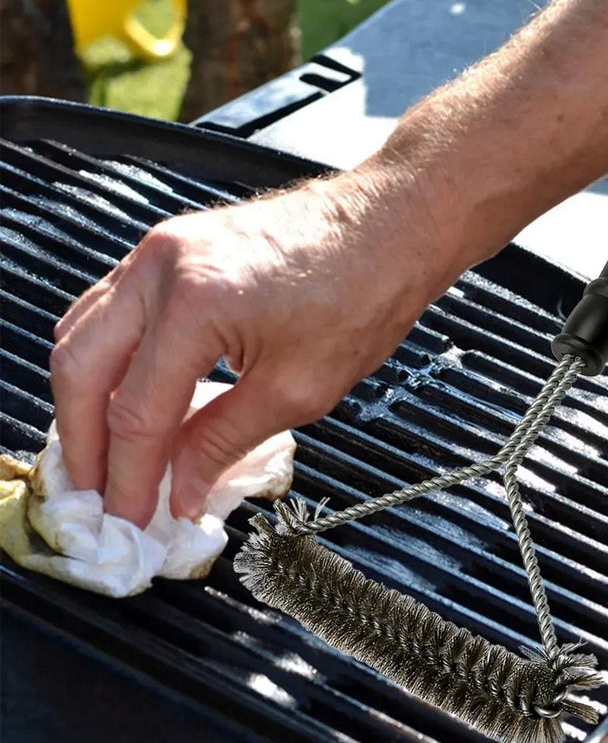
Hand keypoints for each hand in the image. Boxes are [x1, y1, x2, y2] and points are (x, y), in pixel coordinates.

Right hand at [50, 165, 451, 526]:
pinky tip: (127, 393)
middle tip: (97, 492)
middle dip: (82, 440)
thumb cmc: (363, 292)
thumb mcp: (299, 388)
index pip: (136, 413)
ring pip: (85, 333)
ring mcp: (162, 250)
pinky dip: (111, 359)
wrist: (390, 225)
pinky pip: (113, 309)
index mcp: (193, 304)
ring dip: (88, 398)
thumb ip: (223, 440)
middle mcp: (161, 268)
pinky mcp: (174, 247)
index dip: (129, 476)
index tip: (130, 517)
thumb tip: (181, 486)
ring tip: (105, 452)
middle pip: (82, 368)